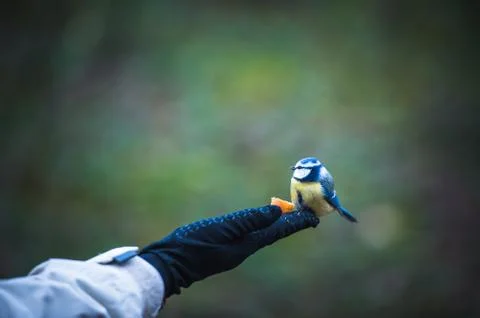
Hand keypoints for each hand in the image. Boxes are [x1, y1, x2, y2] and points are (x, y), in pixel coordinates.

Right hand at [139, 205, 318, 297]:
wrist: (170, 263)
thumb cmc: (194, 245)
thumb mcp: (223, 229)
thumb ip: (249, 220)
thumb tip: (276, 211)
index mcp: (247, 244)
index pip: (278, 231)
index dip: (296, 223)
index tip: (314, 217)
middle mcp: (244, 248)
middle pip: (273, 233)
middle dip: (291, 223)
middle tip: (307, 214)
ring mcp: (233, 249)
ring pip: (262, 234)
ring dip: (277, 224)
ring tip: (288, 215)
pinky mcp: (223, 247)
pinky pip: (249, 234)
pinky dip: (259, 226)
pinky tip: (257, 222)